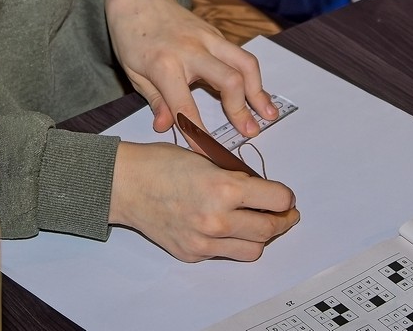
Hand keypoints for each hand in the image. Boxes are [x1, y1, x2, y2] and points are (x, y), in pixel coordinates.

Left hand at [105, 0, 279, 138]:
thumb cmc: (132, 38)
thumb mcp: (134, 74)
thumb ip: (155, 101)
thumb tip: (167, 128)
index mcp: (165, 65)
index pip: (185, 107)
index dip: (198, 134)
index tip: (209, 154)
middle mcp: (192, 50)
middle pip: (229, 80)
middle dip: (242, 109)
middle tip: (250, 132)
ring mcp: (208, 39)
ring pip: (245, 63)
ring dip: (259, 91)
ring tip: (268, 114)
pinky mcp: (216, 34)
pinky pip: (240, 56)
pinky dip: (252, 76)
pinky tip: (258, 94)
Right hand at [109, 140, 298, 260]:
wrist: (126, 184)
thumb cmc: (160, 164)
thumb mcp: (207, 159)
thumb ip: (235, 177)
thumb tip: (260, 190)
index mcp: (224, 188)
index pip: (276, 199)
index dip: (286, 197)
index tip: (286, 197)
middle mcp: (218, 219)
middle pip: (269, 230)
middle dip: (283, 221)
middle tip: (285, 215)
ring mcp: (204, 241)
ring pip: (252, 249)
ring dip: (260, 237)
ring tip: (259, 224)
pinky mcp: (193, 254)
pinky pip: (224, 254)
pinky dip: (231, 243)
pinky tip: (226, 228)